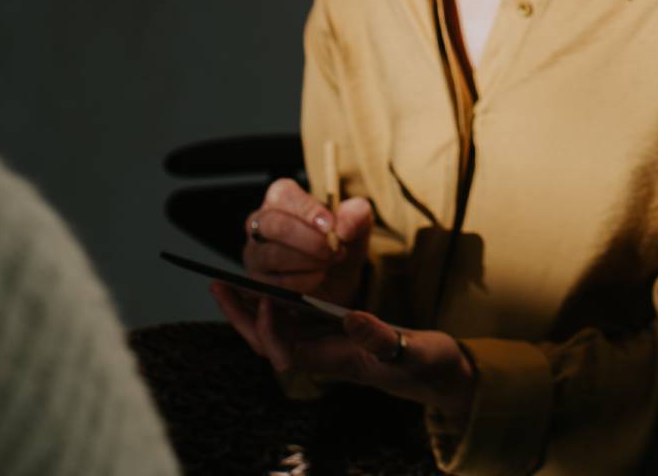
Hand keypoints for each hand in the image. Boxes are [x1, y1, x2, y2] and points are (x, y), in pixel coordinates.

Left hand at [210, 286, 475, 422]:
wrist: (439, 375)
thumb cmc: (426, 365)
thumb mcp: (411, 351)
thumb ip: (381, 339)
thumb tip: (350, 317)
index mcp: (336, 362)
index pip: (286, 350)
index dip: (269, 327)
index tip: (267, 299)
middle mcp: (324, 356)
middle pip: (268, 343)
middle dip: (241, 317)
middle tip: (218, 283)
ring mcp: (327, 347)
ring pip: (276, 332)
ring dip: (251, 309)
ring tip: (229, 281)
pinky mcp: (335, 335)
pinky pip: (293, 322)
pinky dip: (274, 304)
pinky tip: (267, 285)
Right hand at [240, 177, 371, 304]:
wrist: (337, 279)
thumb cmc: (340, 243)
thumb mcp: (356, 225)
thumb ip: (356, 215)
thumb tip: (343, 227)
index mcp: (282, 198)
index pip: (284, 195)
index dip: (308, 210)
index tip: (330, 226)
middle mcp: (261, 222)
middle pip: (274, 225)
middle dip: (309, 240)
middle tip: (334, 250)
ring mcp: (255, 252)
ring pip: (272, 255)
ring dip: (308, 261)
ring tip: (329, 263)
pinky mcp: (256, 281)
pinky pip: (273, 282)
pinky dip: (301, 281)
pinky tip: (318, 277)